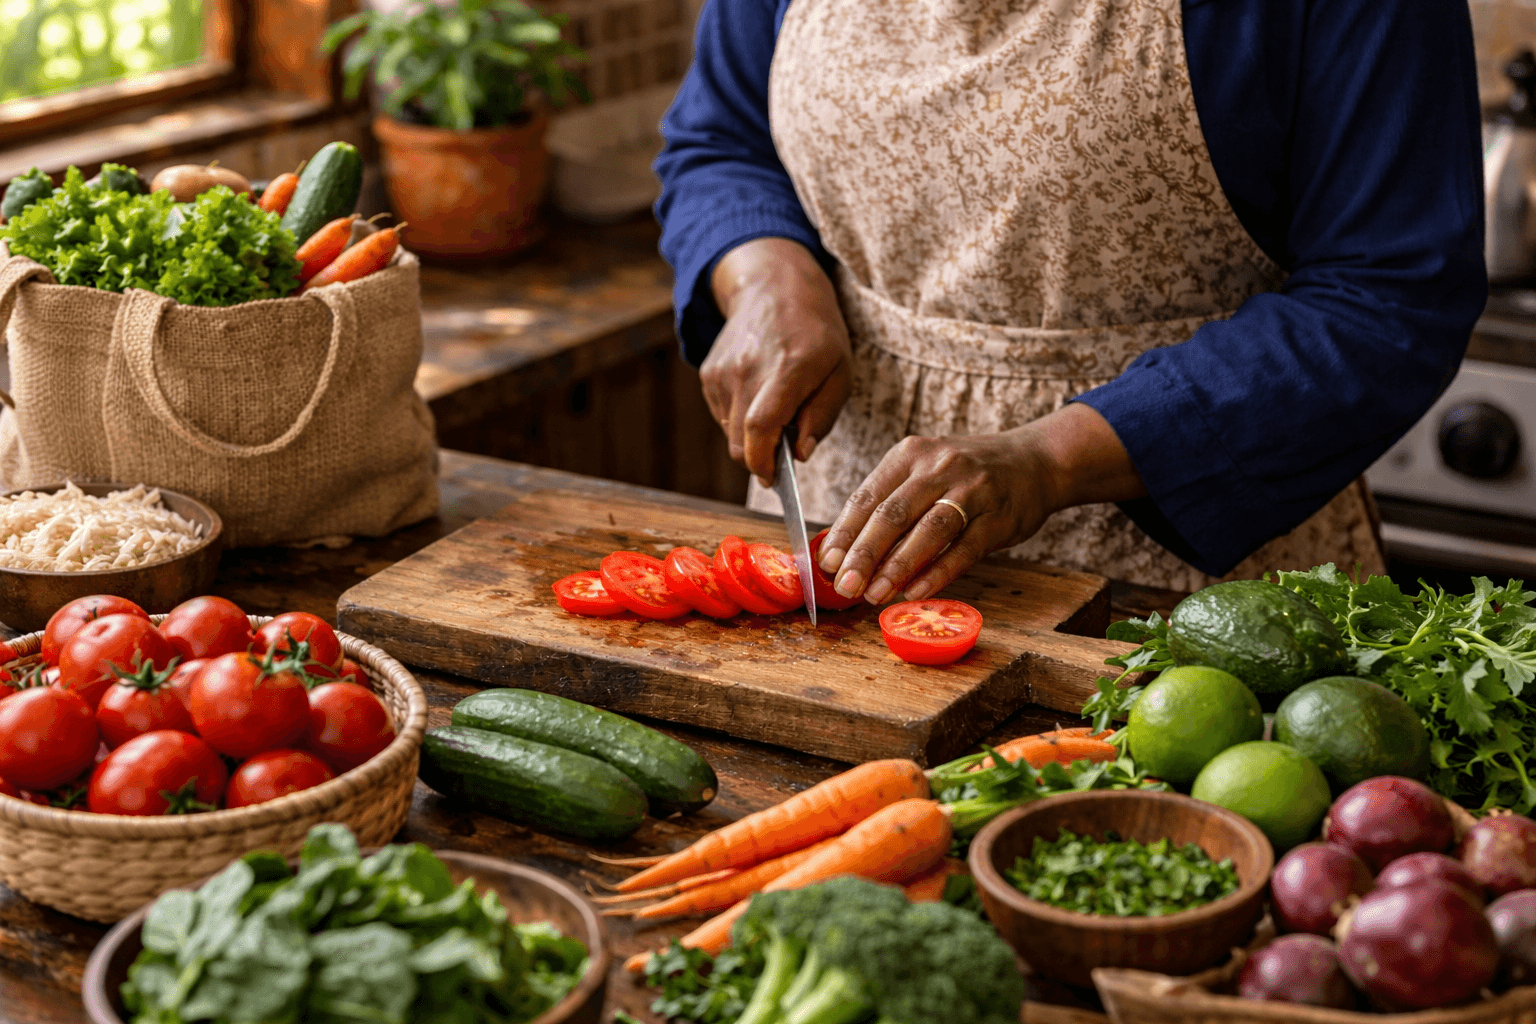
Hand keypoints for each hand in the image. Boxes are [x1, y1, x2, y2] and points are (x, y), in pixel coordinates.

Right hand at [702, 238, 852, 482]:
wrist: (774, 287)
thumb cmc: (816, 332)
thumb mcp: (841, 371)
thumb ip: (823, 416)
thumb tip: (800, 454)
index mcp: (789, 368)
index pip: (761, 426)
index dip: (764, 462)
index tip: (774, 479)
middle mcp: (749, 369)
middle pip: (741, 441)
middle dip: (760, 459)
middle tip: (782, 451)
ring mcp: (723, 371)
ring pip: (730, 432)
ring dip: (752, 437)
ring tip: (776, 408)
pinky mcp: (709, 373)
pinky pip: (722, 415)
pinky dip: (740, 418)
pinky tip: (758, 394)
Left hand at [817, 403, 1148, 603]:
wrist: (1036, 461)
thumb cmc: (967, 474)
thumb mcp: (925, 471)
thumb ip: (890, 504)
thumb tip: (845, 552)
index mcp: (910, 454)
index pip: (867, 495)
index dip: (844, 532)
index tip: (826, 563)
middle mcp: (939, 466)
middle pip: (892, 514)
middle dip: (863, 553)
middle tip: (844, 585)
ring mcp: (971, 490)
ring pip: (927, 531)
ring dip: (896, 567)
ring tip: (873, 594)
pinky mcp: (998, 517)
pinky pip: (963, 549)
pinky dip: (937, 573)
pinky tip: (915, 591)